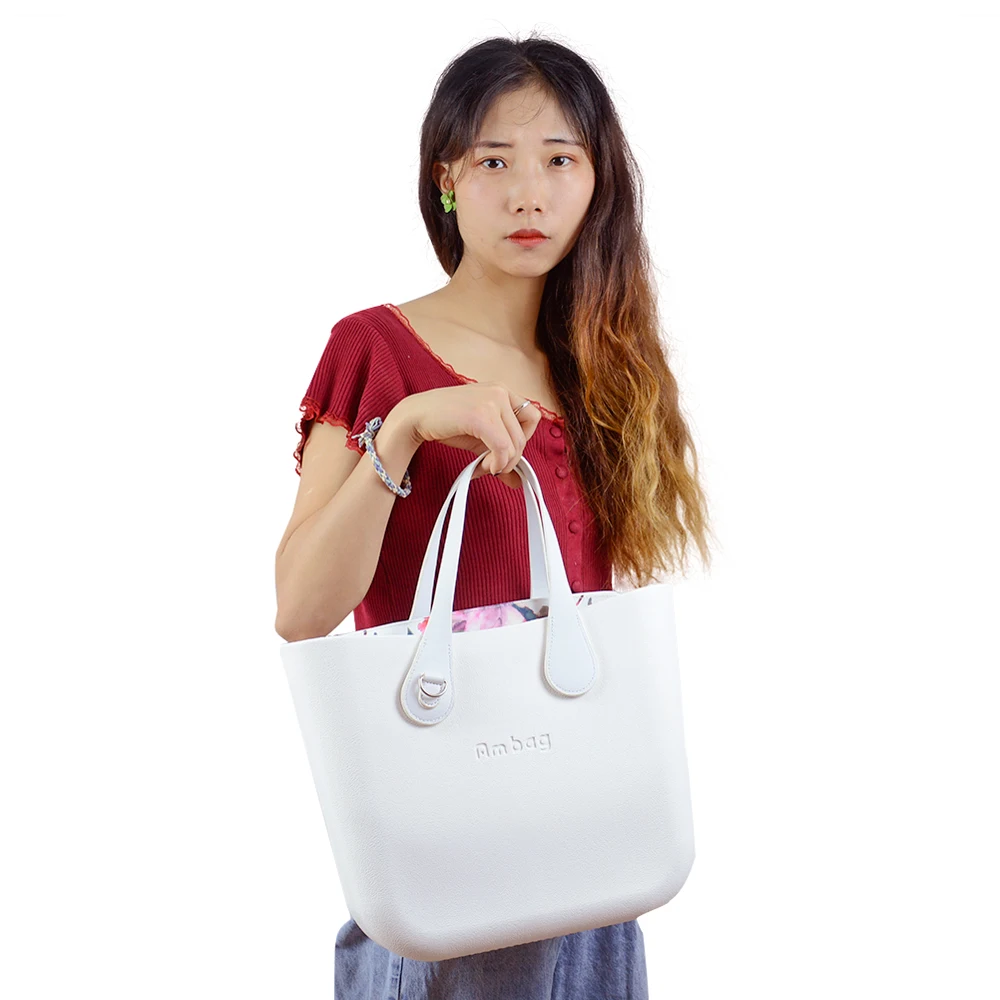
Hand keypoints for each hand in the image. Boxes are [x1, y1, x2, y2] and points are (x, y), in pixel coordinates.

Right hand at [393, 383, 541, 488]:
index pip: (532, 417)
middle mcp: (500, 391)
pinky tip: (482, 467)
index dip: (522, 440)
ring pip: (515, 444)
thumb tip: (518, 482)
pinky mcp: (481, 415)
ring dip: (502, 464)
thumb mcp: (479, 438)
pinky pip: (502, 447)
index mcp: (501, 390)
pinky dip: (496, 463)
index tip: (503, 452)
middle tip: (490, 467)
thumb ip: (500, 454)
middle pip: (524, 435)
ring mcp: (492, 401)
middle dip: (510, 459)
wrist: (415, 416)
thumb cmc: (446, 424)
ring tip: (483, 467)